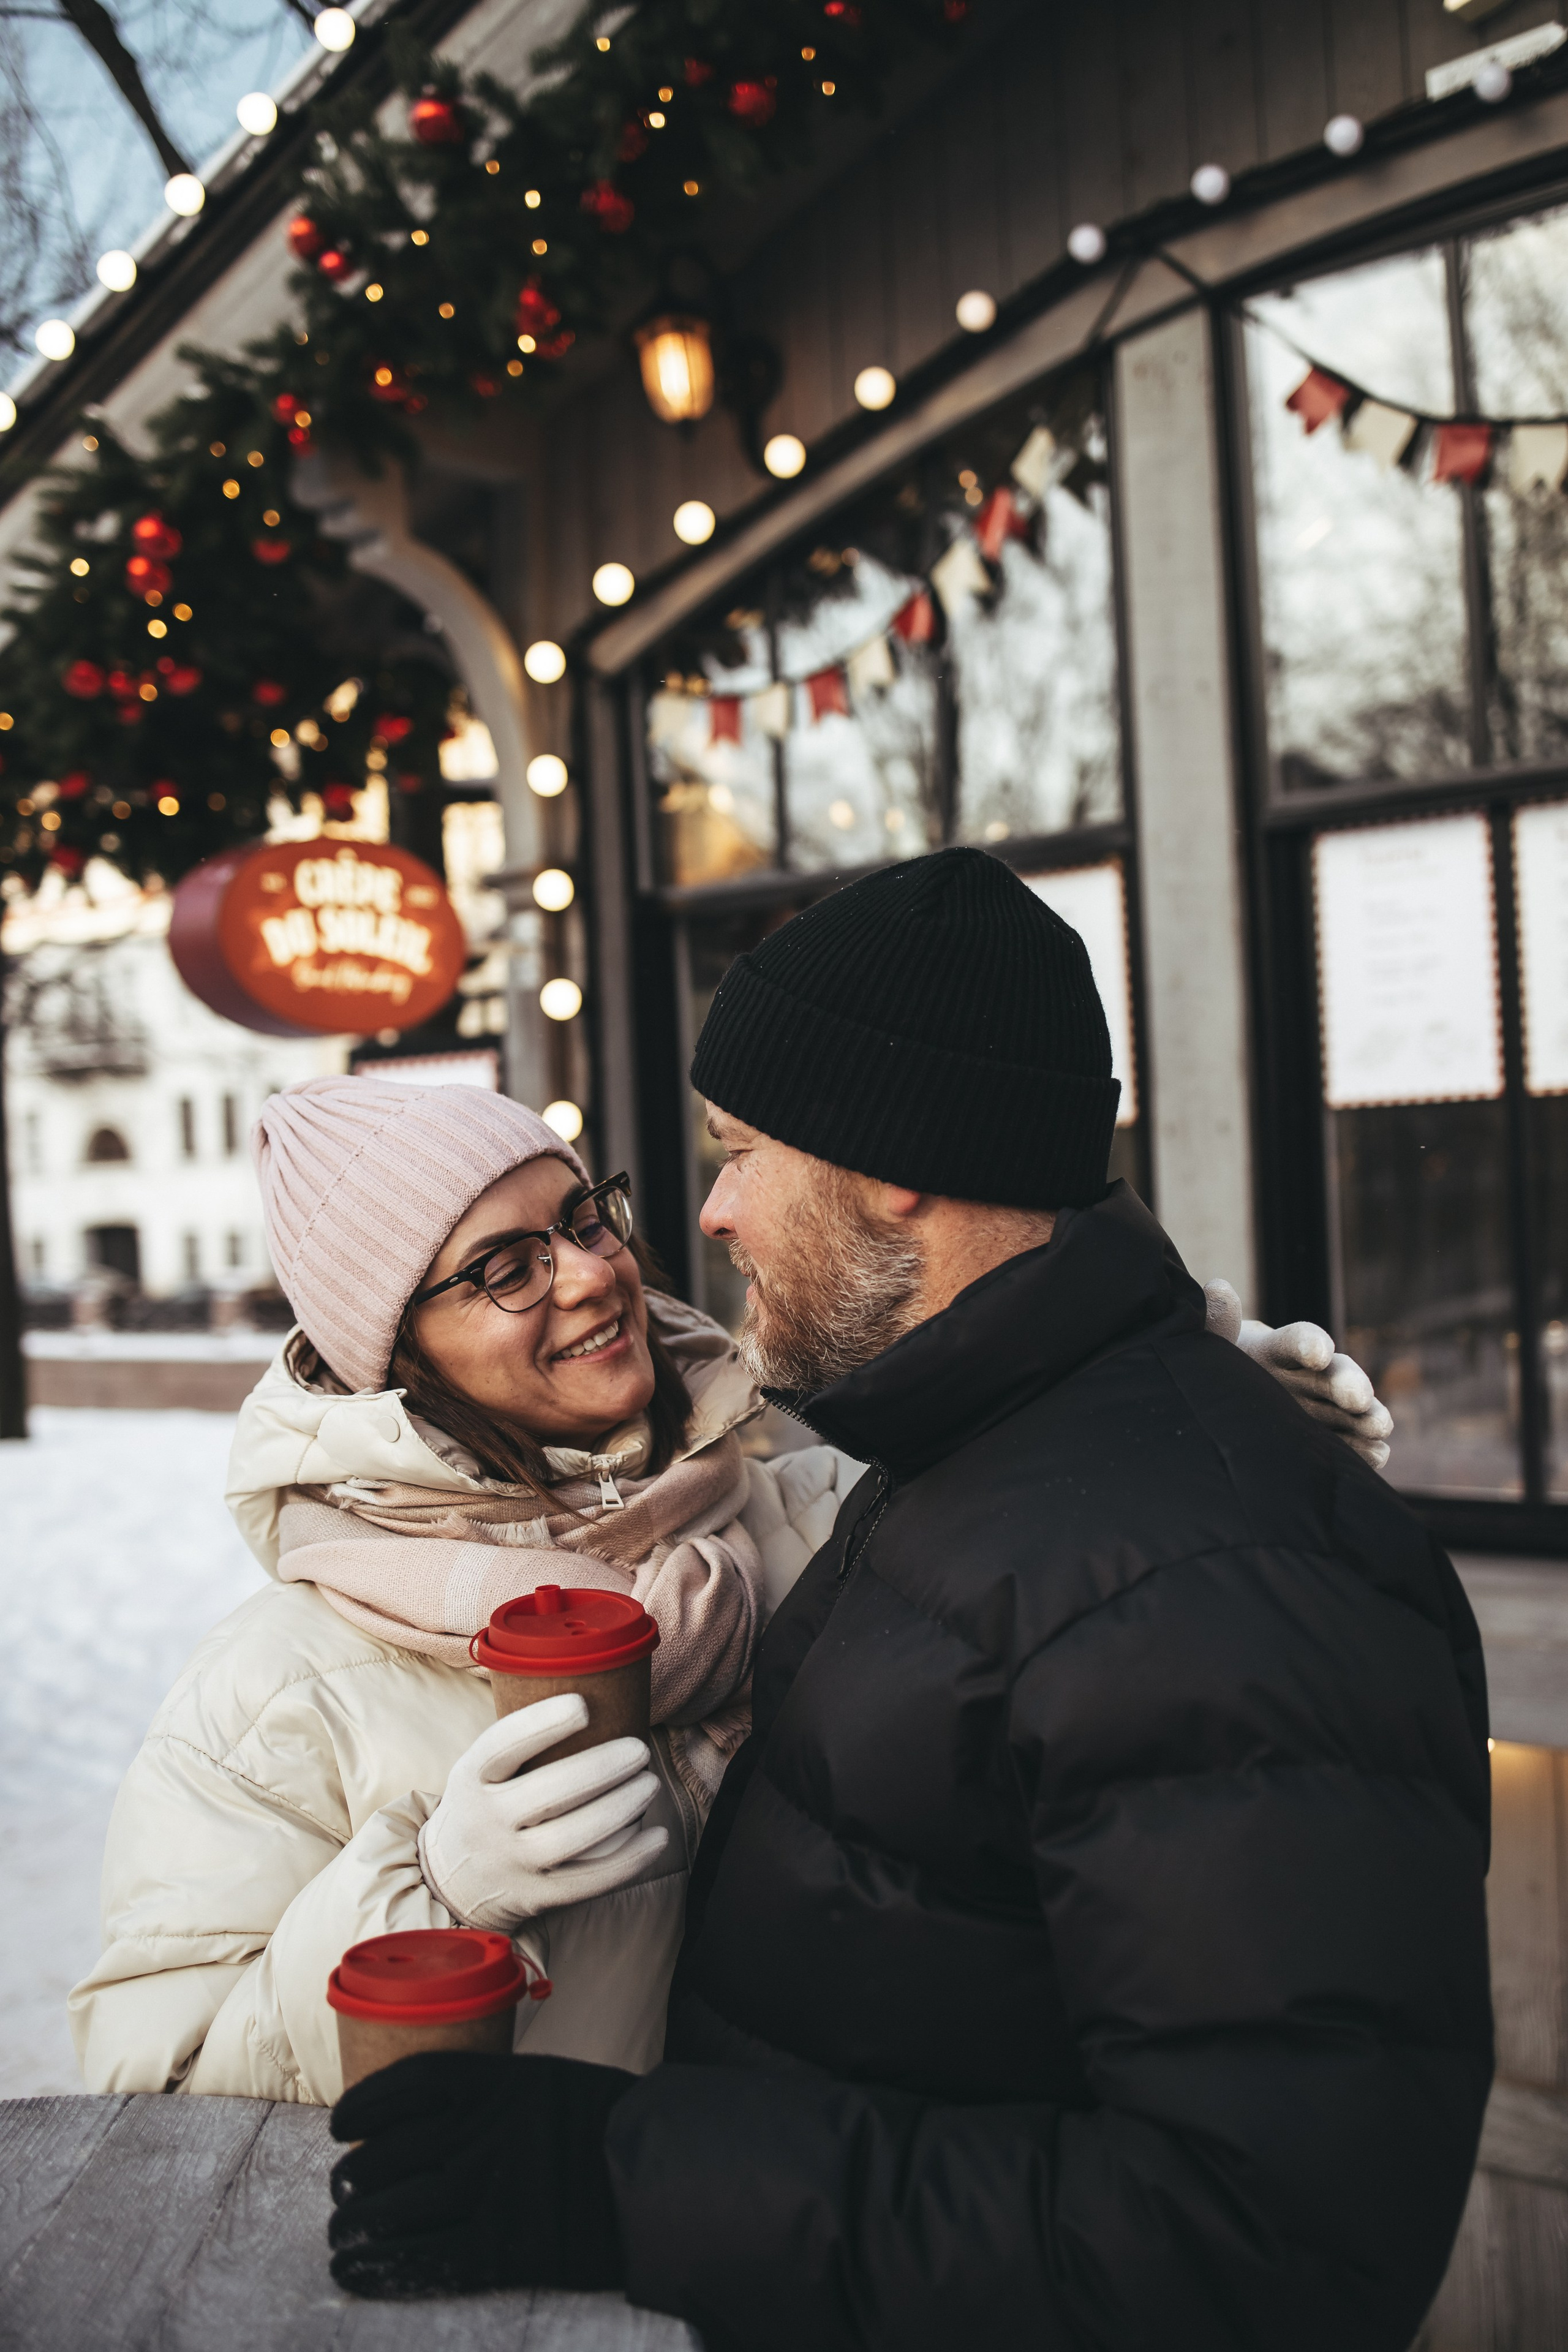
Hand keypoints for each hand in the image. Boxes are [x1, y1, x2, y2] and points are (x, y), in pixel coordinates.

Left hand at [329, 2051, 629, 2296]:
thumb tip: (425, 2117)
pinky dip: (378, 2267)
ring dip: (354, 2227)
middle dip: (352, 2179)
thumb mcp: (545, 2084)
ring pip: (395, 2211)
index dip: (365, 2106)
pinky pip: (423, 2259)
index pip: (409, 2086)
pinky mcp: (501, 2249)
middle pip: (390, 2155)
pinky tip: (351, 2270)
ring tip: (341, 2235)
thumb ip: (489, 2095)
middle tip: (342, 2192)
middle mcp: (484, 2133)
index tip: (340, 2125)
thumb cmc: (601, 2126)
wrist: (658, 2176)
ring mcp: (490, 2192)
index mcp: (498, 2084)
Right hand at [418, 1694, 667, 1931]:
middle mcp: (486, 1821)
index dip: (542, 1724)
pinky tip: (657, 1837)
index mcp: (470, 1778)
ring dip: (620, 1808)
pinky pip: (588, 1881)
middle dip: (602, 1768)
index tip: (584, 1706)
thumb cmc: (483, 1806)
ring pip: (572, 1837)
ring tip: (650, 1783)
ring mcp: (510, 1863)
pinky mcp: (535, 1896)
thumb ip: (520, 1743)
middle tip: (640, 1750)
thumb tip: (594, 1688)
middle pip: (548, 1792)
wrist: (451, 1883)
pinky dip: (628, 1860)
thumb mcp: (479, 1770)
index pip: (502, 1746)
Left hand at [1204, 1279, 1393, 1470]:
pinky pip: (1345, 1442)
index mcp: (1274, 1350)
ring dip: (1366, 1415)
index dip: (1307, 1343)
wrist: (1223, 1397)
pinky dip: (1362, 1448)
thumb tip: (1218, 1289)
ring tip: (1381, 1426)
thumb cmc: (1217, 1366)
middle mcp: (1304, 1376)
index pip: (1295, 1340)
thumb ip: (1216, 1324)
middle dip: (1348, 1383)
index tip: (1318, 1352)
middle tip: (1358, 1397)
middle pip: (1332, 1375)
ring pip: (1348, 1409)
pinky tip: (1379, 1455)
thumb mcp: (1210, 1346)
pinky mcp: (1322, 1436)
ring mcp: (1318, 1407)